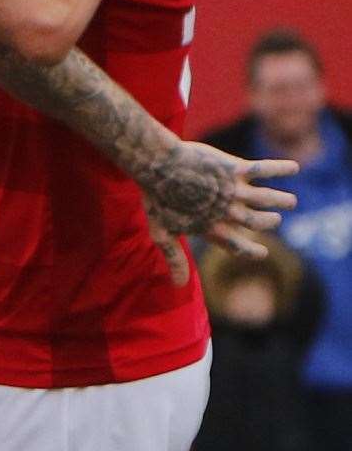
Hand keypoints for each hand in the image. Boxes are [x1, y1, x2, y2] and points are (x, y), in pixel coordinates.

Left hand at [139, 147, 296, 282]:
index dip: (251, 251)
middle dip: (268, 221)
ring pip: (266, 198)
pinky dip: (280, 168)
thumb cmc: (156, 197)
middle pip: (256, 221)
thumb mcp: (162, 232)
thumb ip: (174, 259)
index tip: (263, 253)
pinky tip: (294, 168)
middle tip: (275, 219)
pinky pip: (263, 170)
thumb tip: (179, 286)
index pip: (237, 245)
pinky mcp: (234, 169)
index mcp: (212, 227)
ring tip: (291, 201)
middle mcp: (227, 211)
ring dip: (281, 200)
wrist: (157, 164)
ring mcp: (233, 190)